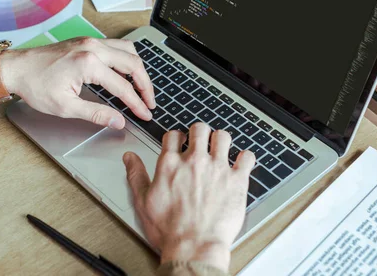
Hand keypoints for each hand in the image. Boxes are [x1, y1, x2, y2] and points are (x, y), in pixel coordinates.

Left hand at [0, 37, 154, 128]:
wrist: (16, 68)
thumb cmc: (35, 85)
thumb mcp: (66, 107)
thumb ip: (97, 114)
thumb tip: (118, 121)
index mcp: (89, 64)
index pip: (123, 87)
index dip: (137, 103)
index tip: (145, 114)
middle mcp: (93, 48)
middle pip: (133, 64)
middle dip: (145, 85)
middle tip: (149, 102)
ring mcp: (90, 41)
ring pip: (128, 50)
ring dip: (138, 69)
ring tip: (142, 87)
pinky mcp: (87, 41)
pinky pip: (116, 45)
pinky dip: (127, 59)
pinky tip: (127, 71)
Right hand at [123, 123, 254, 271]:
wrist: (193, 247)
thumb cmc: (170, 230)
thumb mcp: (143, 202)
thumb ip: (136, 175)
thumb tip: (129, 158)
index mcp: (171, 164)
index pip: (173, 135)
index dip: (176, 136)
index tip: (179, 142)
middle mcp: (194, 161)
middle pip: (199, 129)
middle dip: (199, 132)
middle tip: (201, 141)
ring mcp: (217, 169)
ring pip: (223, 137)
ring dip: (221, 140)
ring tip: (220, 148)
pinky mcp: (236, 181)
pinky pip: (247, 157)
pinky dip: (245, 157)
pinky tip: (241, 162)